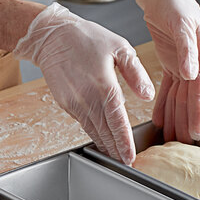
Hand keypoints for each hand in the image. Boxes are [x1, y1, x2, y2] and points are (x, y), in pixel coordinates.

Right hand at [13, 3, 154, 164]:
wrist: (51, 36)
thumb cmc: (86, 38)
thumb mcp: (119, 47)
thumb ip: (136, 73)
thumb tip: (148, 94)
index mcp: (104, 85)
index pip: (118, 121)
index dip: (124, 142)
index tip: (130, 156)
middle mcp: (87, 98)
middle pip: (104, 132)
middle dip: (115, 150)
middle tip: (125, 163)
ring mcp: (74, 103)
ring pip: (92, 130)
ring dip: (104, 144)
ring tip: (114, 155)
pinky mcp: (64, 103)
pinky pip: (82, 122)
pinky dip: (92, 132)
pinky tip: (100, 137)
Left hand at [133, 0, 199, 141]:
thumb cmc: (175, 1)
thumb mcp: (182, 22)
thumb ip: (187, 48)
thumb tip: (192, 73)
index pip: (199, 91)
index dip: (197, 113)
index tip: (197, 133)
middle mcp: (195, 64)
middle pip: (190, 100)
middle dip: (186, 123)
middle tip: (181, 145)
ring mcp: (183, 65)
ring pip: (179, 98)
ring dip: (175, 118)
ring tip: (170, 138)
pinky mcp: (171, 64)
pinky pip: (168, 90)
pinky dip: (163, 105)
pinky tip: (160, 119)